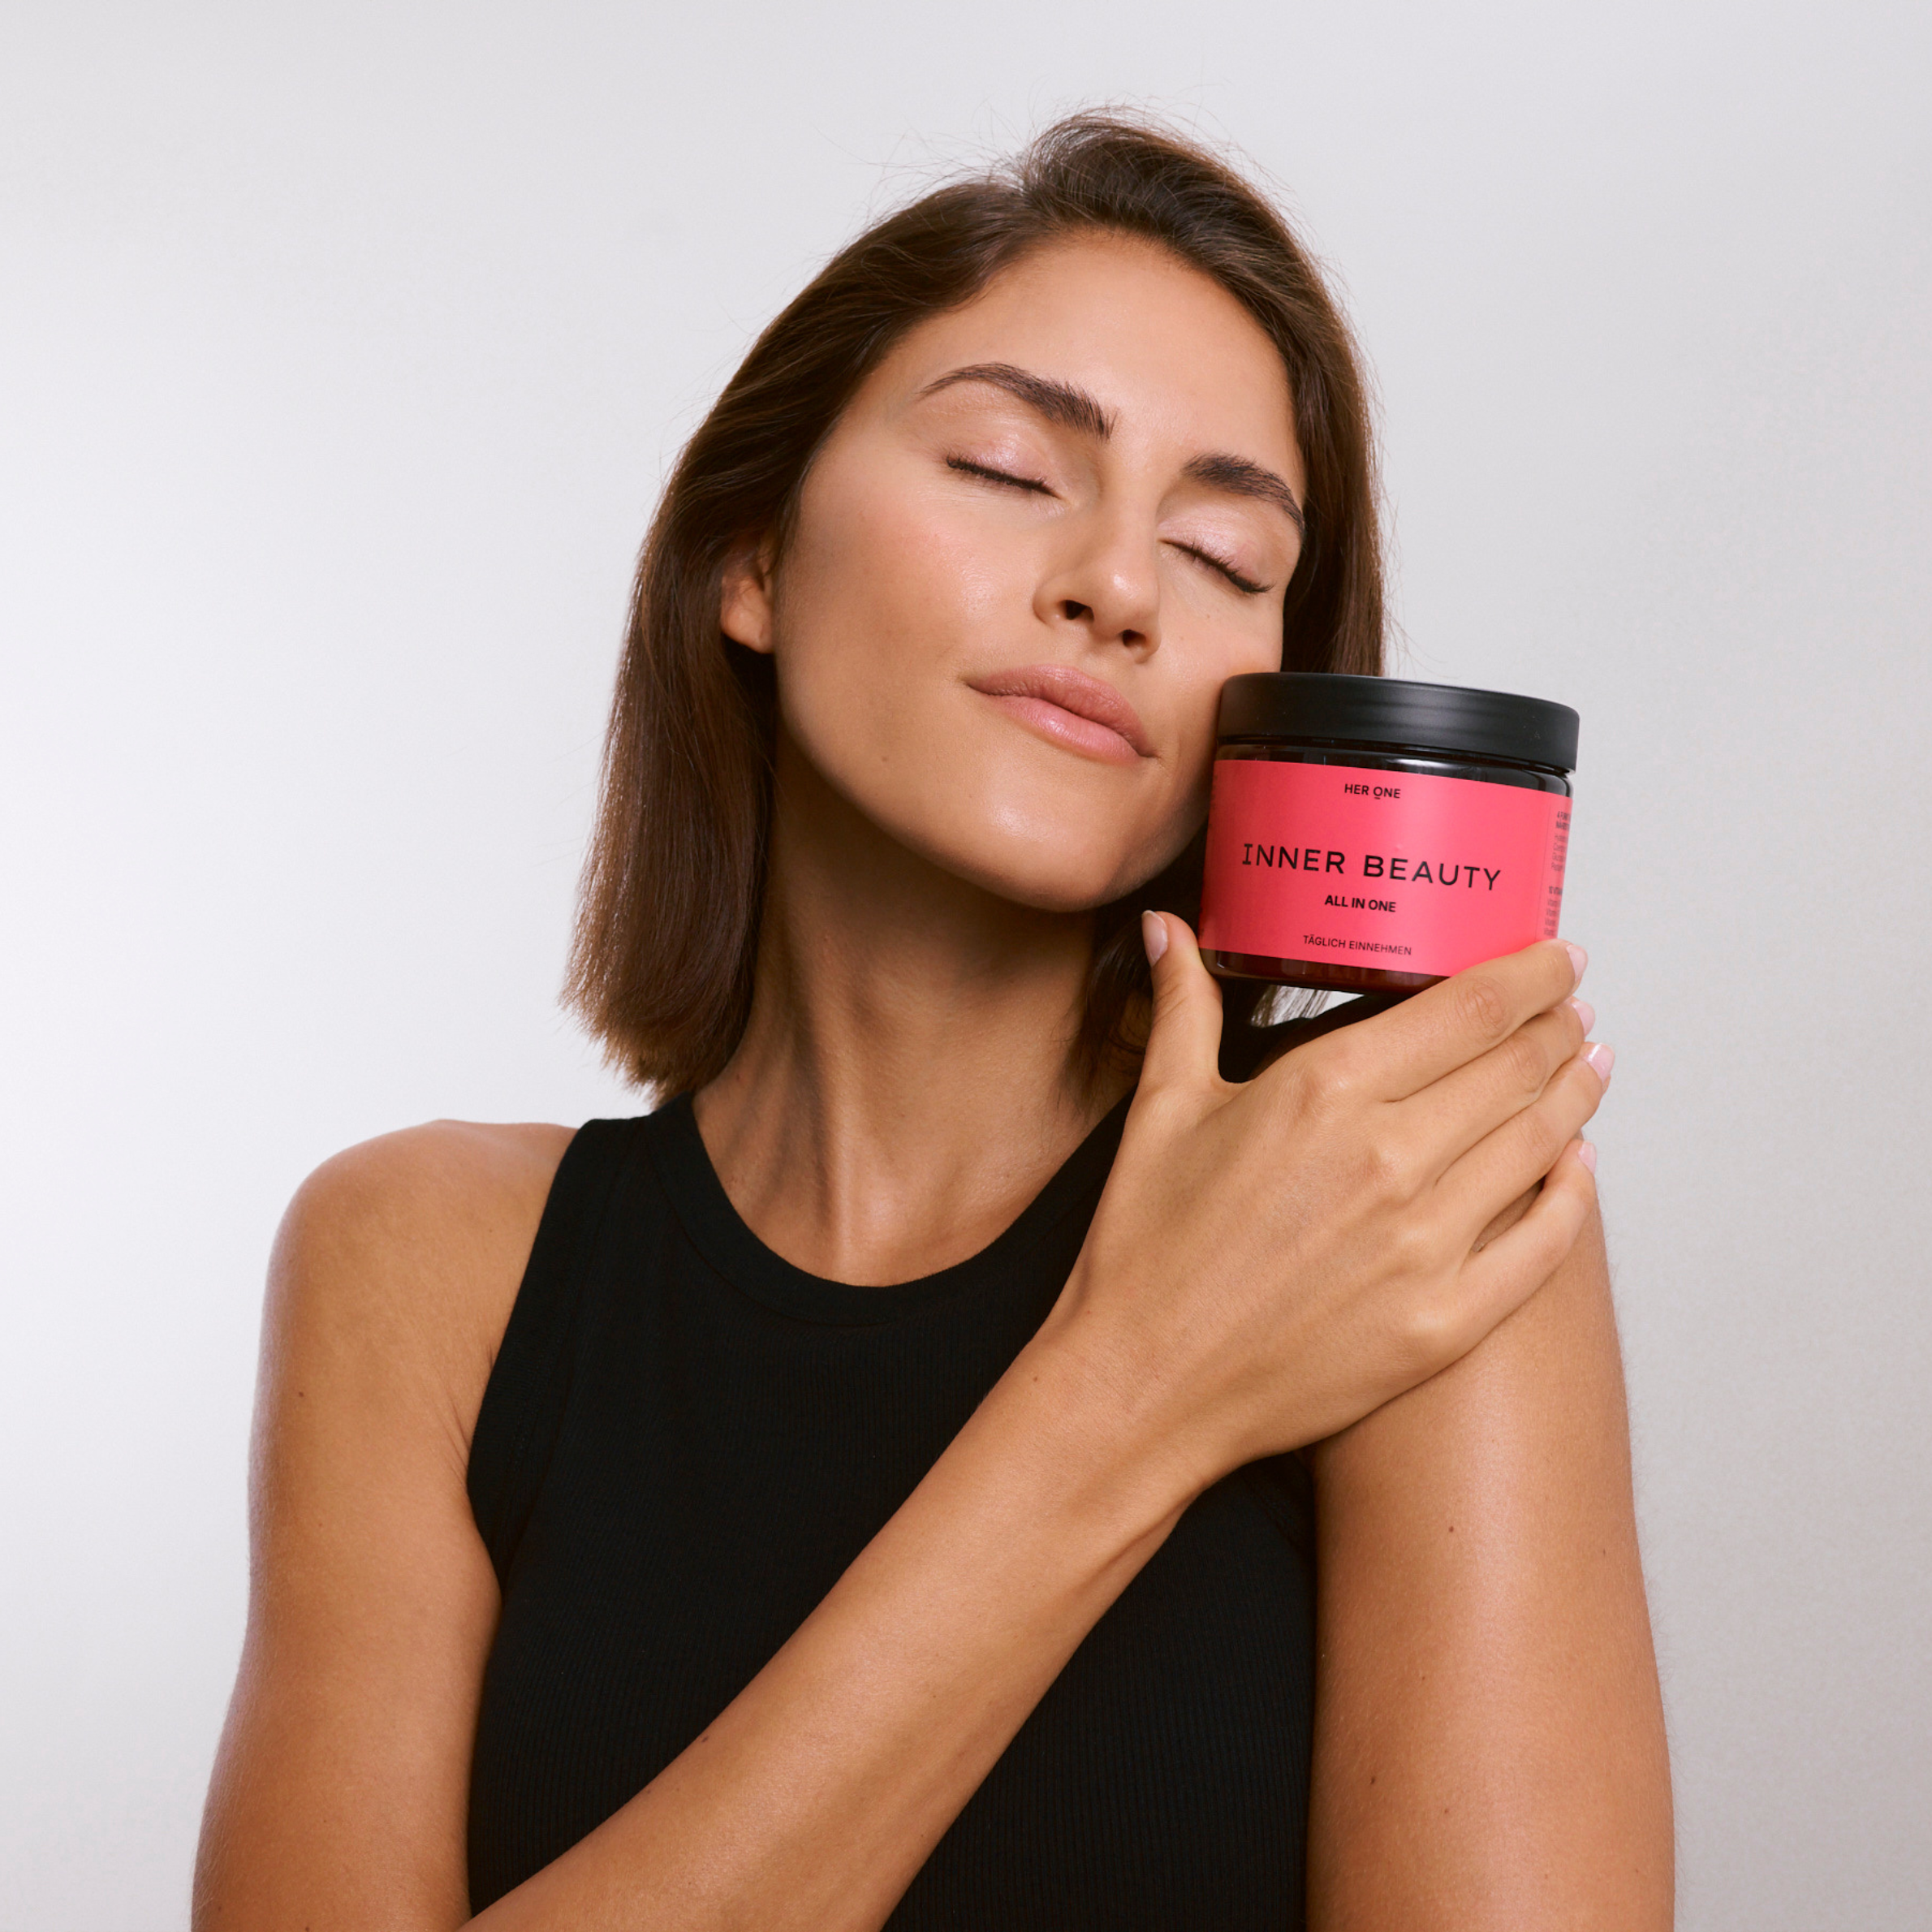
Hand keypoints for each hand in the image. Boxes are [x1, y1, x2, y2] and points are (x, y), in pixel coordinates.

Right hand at [1047, 915, 1607, 1486]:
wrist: (1143, 1384)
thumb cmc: (1146, 1247)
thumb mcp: (1161, 1109)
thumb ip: (1183, 1006)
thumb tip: (1167, 928)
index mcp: (1323, 1090)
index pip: (1469, 1009)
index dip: (1532, 975)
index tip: (1559, 959)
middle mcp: (1386, 1159)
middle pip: (1516, 1069)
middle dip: (1558, 1029)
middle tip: (1576, 1010)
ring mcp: (1423, 1246)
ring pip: (1539, 1145)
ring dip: (1576, 1096)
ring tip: (1590, 1067)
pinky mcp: (1442, 1322)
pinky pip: (1542, 1246)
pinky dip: (1573, 1196)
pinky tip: (1580, 1166)